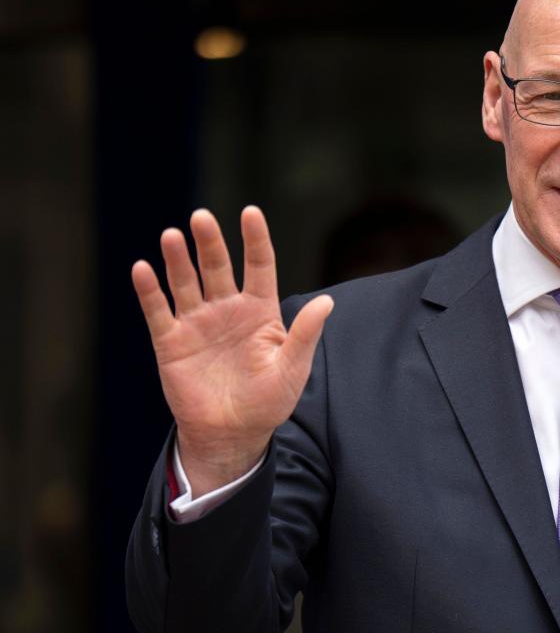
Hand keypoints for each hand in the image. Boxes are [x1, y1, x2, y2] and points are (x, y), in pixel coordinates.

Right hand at [131, 206, 333, 495]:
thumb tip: (327, 301)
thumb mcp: (293, 368)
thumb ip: (306, 334)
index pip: (259, 265)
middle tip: (201, 217)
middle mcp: (227, 309)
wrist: (233, 435)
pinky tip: (143, 269)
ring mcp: (198, 323)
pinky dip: (150, 291)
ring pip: (186, 283)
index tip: (250, 212)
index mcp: (260, 311)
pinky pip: (158, 312)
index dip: (255, 239)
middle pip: (218, 267)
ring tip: (171, 235)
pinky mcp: (172, 343)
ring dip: (177, 259)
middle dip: (209, 242)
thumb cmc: (269, 401)